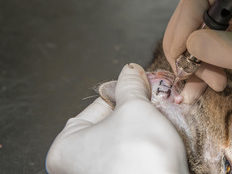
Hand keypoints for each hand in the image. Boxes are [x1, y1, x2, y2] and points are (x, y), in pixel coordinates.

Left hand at [46, 63, 187, 173]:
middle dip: (136, 109)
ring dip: (143, 125)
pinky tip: (160, 138)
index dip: (123, 91)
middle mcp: (79, 165)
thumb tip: (130, 72)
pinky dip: (147, 143)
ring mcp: (101, 173)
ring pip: (125, 138)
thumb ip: (130, 86)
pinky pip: (134, 154)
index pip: (97, 105)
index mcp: (66, 147)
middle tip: (153, 100)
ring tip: (159, 117)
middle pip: (111, 122)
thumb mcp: (135, 108)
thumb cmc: (140, 157)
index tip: (139, 84)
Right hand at [163, 0, 231, 110]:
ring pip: (199, 28)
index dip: (185, 18)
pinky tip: (209, 80)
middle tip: (193, 76)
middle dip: (186, 44)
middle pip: (195, 10)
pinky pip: (211, 41)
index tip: (182, 52)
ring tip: (205, 84)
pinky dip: (203, 62)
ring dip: (193, 57)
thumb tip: (192, 42)